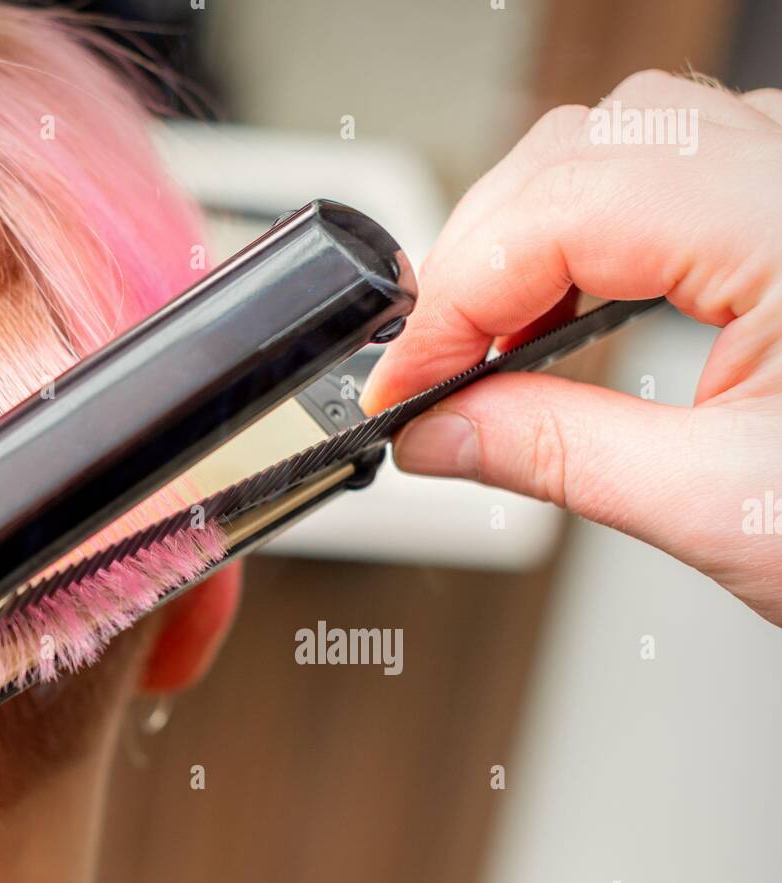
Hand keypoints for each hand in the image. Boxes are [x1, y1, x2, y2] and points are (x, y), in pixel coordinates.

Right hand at [362, 71, 781, 626]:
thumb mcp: (715, 502)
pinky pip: (660, 171)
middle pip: (582, 151)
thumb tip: (439, 431)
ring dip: (525, 240)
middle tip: (431, 369)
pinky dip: (582, 235)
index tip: (404, 379)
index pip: (570, 208)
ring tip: (483, 345)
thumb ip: (556, 455)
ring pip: (615, 144)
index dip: (458, 294)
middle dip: (480, 259)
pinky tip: (554, 308)